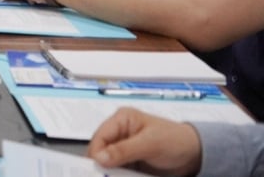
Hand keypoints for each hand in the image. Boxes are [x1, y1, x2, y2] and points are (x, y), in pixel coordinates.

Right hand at [87, 108, 201, 175]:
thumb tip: (99, 158)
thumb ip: (124, 150)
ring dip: (109, 172)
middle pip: (101, 150)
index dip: (96, 153)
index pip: (100, 136)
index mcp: (121, 120)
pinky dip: (117, 175)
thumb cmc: (175, 141)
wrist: (196, 155)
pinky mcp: (130, 161)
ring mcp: (124, 148)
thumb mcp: (150, 144)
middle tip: (101, 176)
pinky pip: (118, 170)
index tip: (96, 169)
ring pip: (107, 162)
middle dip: (101, 164)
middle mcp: (120, 132)